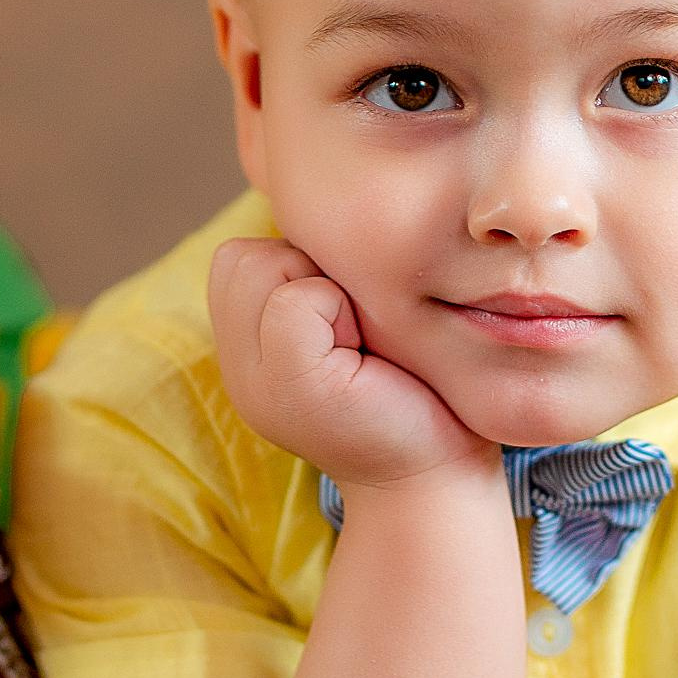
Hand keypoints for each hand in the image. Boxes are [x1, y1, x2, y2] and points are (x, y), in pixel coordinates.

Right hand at [208, 239, 494, 493]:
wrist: (440, 475)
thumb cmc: (414, 389)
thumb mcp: (348, 325)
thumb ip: (310, 282)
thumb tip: (318, 202)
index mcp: (248, 354)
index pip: (236, 258)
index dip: (297, 268)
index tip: (345, 322)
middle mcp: (238, 372)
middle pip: (242, 257)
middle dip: (305, 271)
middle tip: (353, 331)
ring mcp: (254, 385)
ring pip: (265, 267)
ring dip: (325, 288)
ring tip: (358, 342)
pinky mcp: (291, 388)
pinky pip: (296, 300)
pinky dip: (339, 311)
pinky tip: (364, 357)